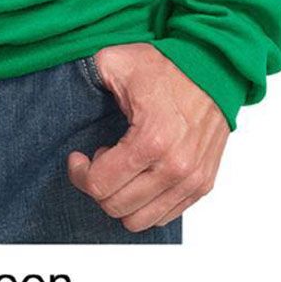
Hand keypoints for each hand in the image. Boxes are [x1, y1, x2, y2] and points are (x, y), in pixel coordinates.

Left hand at [67, 42, 229, 230]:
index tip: (78, 157)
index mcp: (150, 140)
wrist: (213, 67)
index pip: (100, 185)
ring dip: (123, 198)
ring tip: (122, 167)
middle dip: (99, 186)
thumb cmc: (167, 65)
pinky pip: (165, 215)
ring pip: (140, 220)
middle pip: (116, 206)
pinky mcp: (203, 184)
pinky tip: (142, 172)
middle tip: (100, 159)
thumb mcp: (117, 61)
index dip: (80, 173)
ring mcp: (191, 180)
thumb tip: (67, 85)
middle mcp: (174, 167)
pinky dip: (145, 203)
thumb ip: (88, 75)